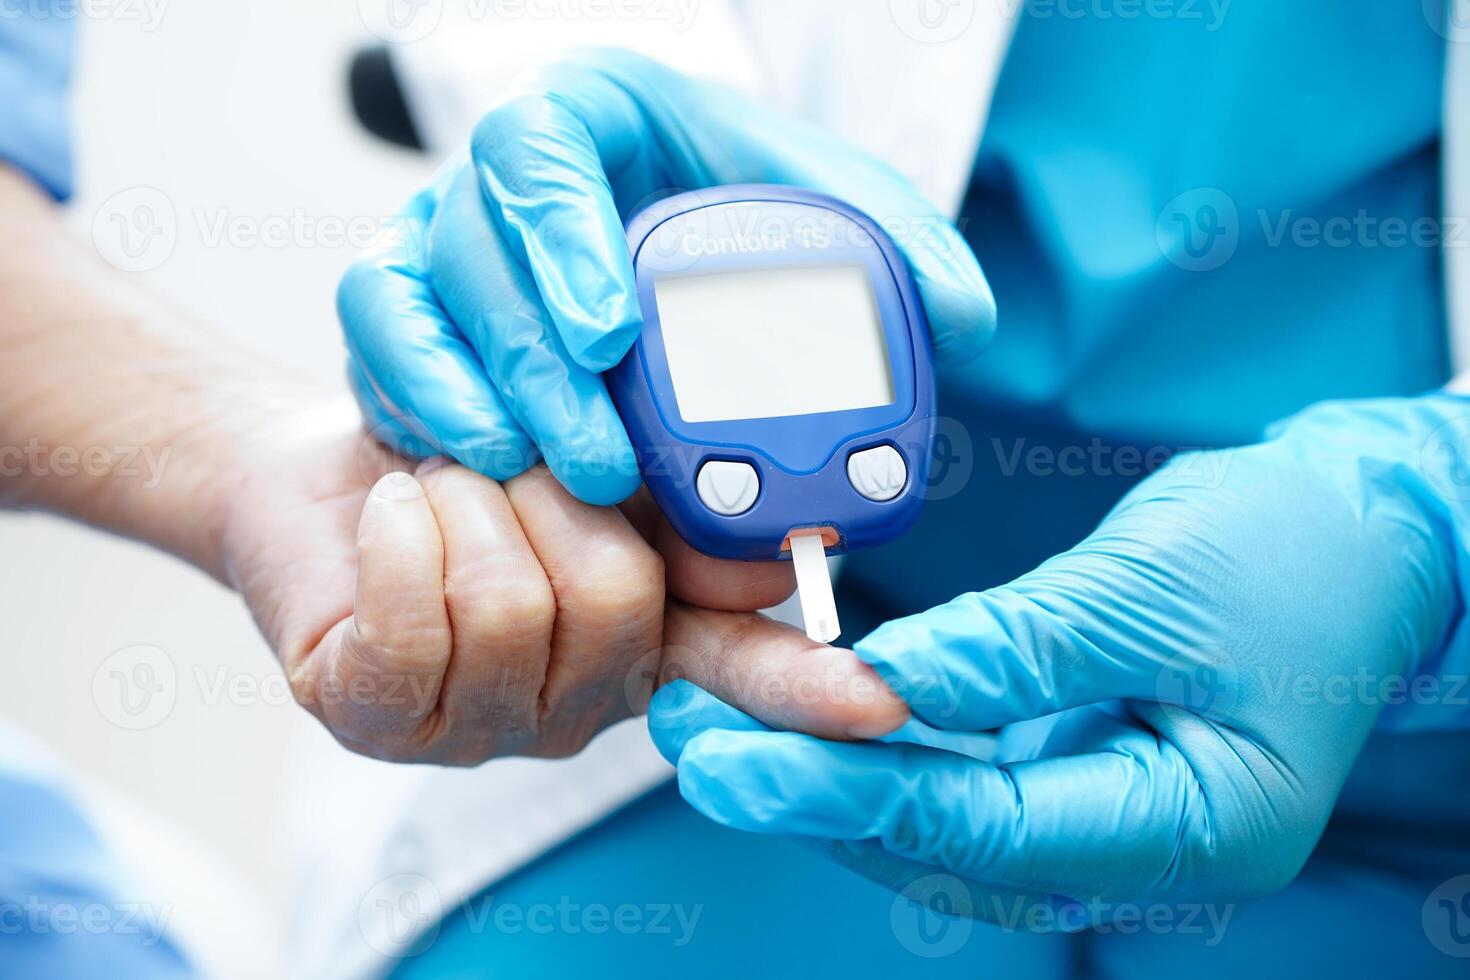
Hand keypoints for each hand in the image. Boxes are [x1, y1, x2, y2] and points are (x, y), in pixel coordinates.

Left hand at [221, 402, 907, 763]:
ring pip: (515, 608)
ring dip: (466, 498)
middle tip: (504, 452)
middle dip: (548, 485)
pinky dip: (399, 537)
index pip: (743, 671)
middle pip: (621, 601)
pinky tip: (392, 510)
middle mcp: (575, 697)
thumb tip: (767, 567)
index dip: (807, 690)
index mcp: (646, 633)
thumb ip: (681, 502)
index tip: (878, 702)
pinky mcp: (378, 717)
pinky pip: (414, 628)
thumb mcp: (586, 453)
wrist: (326, 465)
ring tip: (440, 479)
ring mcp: (479, 722)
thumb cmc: (464, 444)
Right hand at [338, 47, 993, 504]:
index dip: (560, 236)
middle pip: (470, 249)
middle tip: (604, 461)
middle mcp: (494, 180)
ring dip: (472, 402)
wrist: (657, 238)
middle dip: (534, 364)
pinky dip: (424, 413)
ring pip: (404, 309)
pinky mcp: (407, 314)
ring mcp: (437, 244)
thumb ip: (891, 247)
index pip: (536, 147)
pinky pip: (381, 358)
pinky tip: (487, 471)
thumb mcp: (815, 205)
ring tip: (548, 481)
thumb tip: (963, 315)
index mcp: (582, 115)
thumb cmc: (723, 211)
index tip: (611, 327)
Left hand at [650, 394, 1469, 921]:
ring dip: (837, 772)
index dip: (847, 798)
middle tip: (696, 745)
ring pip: (947, 814)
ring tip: (727, 726)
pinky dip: (891, 741)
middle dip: (816, 797)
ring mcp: (1115, 804)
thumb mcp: (1152, 588)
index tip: (732, 766)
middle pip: (949, 841)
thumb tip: (873, 684)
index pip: (984, 830)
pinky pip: (969, 768)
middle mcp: (1146, 841)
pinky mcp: (1087, 756)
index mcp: (1193, 825)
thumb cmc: (1296, 552)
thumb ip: (1012, 647)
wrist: (1372, 530)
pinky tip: (815, 707)